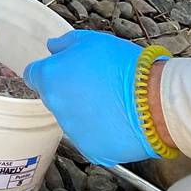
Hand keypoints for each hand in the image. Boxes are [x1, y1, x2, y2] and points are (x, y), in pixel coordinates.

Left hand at [24, 30, 160, 166]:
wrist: (156, 100)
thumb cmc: (125, 67)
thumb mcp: (91, 40)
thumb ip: (65, 44)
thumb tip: (53, 47)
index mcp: (49, 77)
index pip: (34, 76)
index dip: (50, 73)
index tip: (65, 74)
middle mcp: (55, 105)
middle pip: (54, 98)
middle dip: (69, 93)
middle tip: (96, 88)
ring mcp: (72, 130)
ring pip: (72, 120)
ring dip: (85, 114)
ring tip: (112, 105)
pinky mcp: (91, 150)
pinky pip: (91, 140)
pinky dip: (102, 134)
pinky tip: (118, 123)